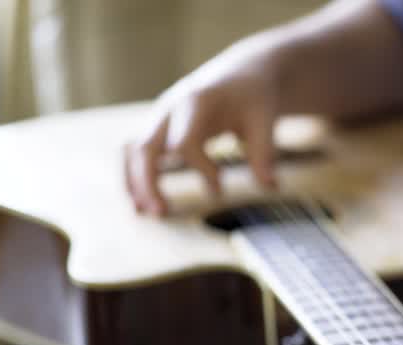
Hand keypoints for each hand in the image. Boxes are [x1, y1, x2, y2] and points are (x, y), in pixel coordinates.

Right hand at [125, 42, 280, 214]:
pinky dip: (133, 175)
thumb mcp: (263, 120)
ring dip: (134, 181)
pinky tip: (140, 202)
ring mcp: (160, 117)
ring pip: (132, 150)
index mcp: (196, 103)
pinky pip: (134, 151)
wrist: (242, 73)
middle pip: (146, 148)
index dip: (199, 169)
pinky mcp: (158, 126)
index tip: (220, 189)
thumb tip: (270, 186)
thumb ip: (263, 153)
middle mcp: (171, 109)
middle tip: (161, 213)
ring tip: (143, 212)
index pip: (184, 142)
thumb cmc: (252, 97)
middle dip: (148, 182)